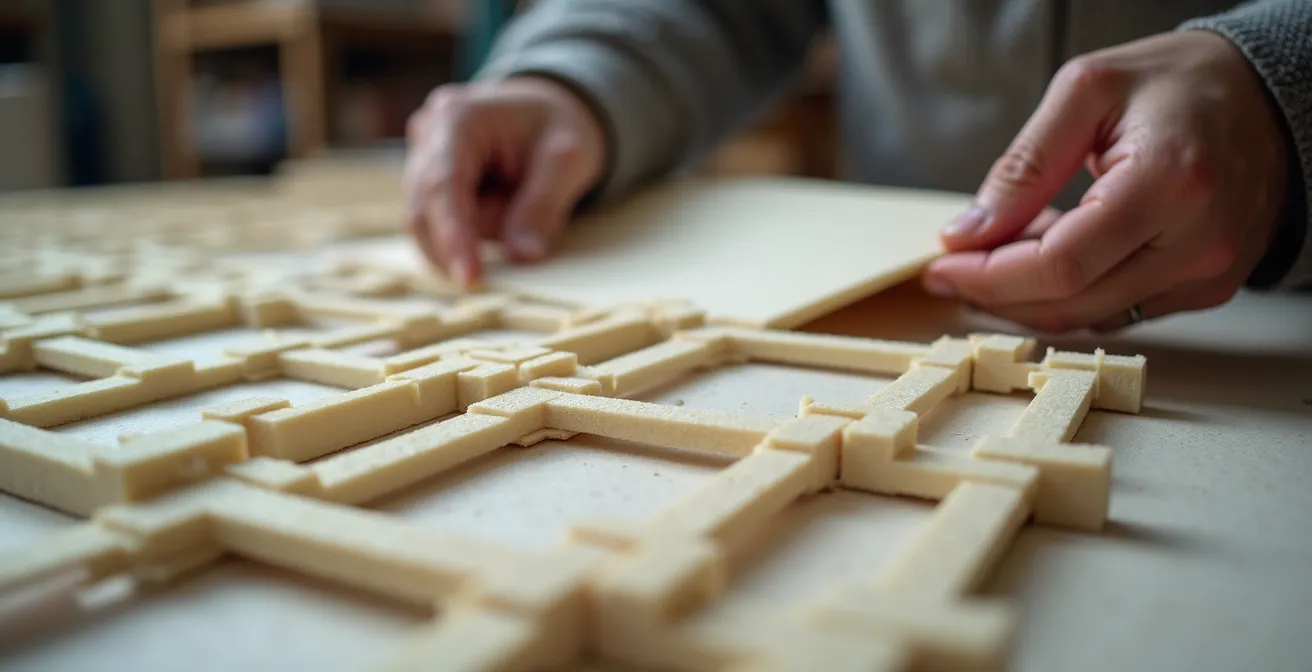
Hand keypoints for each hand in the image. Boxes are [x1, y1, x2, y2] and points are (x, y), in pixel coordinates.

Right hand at [404, 76, 606, 285]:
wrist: (544, 111)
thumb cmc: (557, 127)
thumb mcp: (568, 161)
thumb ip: (543, 205)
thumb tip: (523, 254)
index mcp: (459, 118)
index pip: (443, 185)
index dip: (452, 235)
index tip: (469, 277)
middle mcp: (428, 133)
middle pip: (426, 210)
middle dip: (467, 239)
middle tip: (516, 244)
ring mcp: (420, 157)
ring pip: (431, 224)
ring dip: (476, 231)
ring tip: (516, 201)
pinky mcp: (424, 181)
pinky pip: (438, 224)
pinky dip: (469, 232)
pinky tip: (501, 208)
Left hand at [921, 30, 1288, 332]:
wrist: (1269, 98)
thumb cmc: (1180, 84)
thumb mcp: (1087, 92)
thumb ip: (1024, 166)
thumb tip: (967, 232)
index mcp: (1170, 184)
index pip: (1059, 265)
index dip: (989, 276)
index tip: (941, 267)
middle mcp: (1198, 243)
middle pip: (1071, 301)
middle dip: (997, 291)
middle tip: (954, 266)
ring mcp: (1207, 275)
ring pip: (1090, 316)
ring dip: (1029, 296)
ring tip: (996, 253)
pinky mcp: (1206, 289)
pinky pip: (1119, 310)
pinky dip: (1071, 292)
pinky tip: (1045, 256)